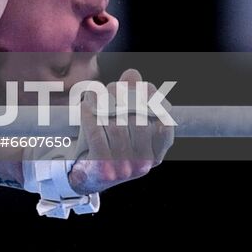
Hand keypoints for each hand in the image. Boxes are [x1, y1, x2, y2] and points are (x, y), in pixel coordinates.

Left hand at [67, 68, 173, 194]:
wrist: (90, 176)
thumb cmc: (111, 145)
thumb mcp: (127, 128)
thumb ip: (133, 99)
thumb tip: (132, 74)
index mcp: (155, 154)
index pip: (165, 126)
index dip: (156, 103)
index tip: (144, 87)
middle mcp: (143, 163)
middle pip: (138, 121)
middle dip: (124, 99)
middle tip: (111, 87)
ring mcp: (123, 167)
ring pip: (117, 126)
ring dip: (104, 104)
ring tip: (96, 94)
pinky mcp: (102, 167)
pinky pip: (96, 135)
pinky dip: (90, 116)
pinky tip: (85, 105)